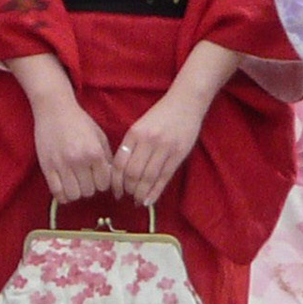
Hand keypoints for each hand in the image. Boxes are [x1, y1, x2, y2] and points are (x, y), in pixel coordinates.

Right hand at [31, 92, 114, 201]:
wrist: (54, 110)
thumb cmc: (79, 121)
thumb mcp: (99, 136)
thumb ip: (107, 157)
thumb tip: (112, 178)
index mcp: (95, 153)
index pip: (104, 184)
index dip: (101, 183)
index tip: (96, 177)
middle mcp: (79, 160)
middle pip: (89, 192)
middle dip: (88, 187)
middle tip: (84, 178)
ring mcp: (62, 165)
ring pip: (73, 195)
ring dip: (75, 192)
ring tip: (73, 183)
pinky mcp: (47, 167)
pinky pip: (57, 193)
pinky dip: (62, 195)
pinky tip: (63, 187)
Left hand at [113, 87, 208, 206]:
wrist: (186, 102)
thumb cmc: (161, 115)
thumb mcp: (140, 126)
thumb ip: (131, 145)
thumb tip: (121, 172)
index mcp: (134, 133)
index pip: (119, 163)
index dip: (115, 181)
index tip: (115, 191)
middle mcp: (147, 140)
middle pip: (132, 173)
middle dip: (128, 189)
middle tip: (127, 197)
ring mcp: (164, 147)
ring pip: (148, 177)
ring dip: (141, 193)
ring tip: (138, 200)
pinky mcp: (178, 154)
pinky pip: (164, 177)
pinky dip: (155, 192)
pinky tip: (149, 201)